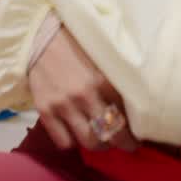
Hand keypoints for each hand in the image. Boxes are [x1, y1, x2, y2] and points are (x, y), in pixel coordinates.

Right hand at [28, 25, 137, 152]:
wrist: (41, 35)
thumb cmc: (76, 43)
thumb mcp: (103, 56)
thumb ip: (116, 78)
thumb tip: (136, 100)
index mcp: (104, 79)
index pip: (127, 115)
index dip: (135, 127)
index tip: (139, 131)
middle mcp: (85, 94)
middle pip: (111, 134)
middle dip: (123, 143)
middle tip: (128, 144)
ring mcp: (64, 104)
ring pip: (89, 141)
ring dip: (100, 145)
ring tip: (104, 141)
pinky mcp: (45, 110)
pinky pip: (64, 141)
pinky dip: (73, 142)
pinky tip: (78, 134)